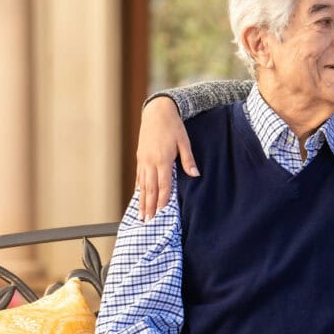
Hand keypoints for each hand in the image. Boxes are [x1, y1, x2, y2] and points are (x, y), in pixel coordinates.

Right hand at [136, 97, 198, 220]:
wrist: (157, 111)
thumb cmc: (173, 126)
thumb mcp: (184, 142)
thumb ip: (188, 160)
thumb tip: (195, 175)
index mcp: (163, 159)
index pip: (163, 185)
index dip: (162, 200)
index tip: (161, 213)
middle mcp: (150, 161)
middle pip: (150, 189)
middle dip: (149, 206)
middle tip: (147, 221)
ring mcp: (143, 160)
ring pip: (142, 184)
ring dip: (142, 201)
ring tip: (141, 214)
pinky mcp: (140, 157)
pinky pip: (139, 176)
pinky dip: (139, 188)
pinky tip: (139, 196)